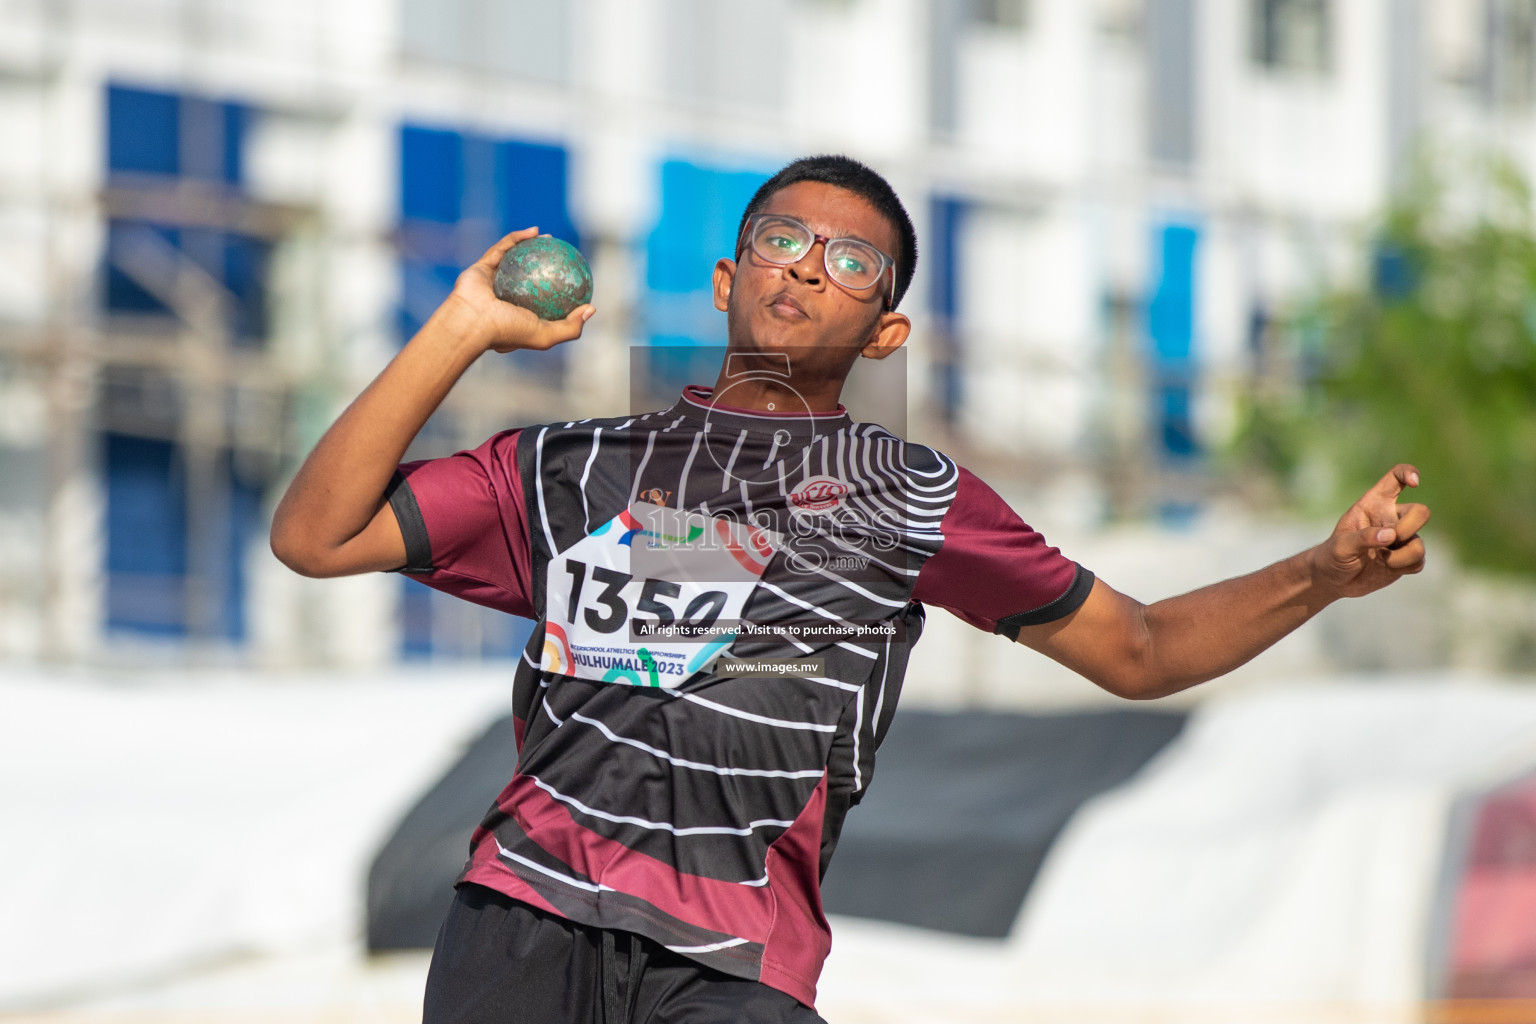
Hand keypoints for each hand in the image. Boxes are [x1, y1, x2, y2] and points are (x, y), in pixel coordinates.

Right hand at [440, 228, 593, 353]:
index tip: (577, 278)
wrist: (471, 322)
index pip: (542, 302)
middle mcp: (505, 299)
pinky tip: (534, 231)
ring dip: (531, 247)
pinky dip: (517, 238)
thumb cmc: (508, 330)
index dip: (560, 289)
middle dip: (545, 264)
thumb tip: (592, 309)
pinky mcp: (481, 268)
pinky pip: (502, 249)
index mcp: (518, 316)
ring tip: (550, 238)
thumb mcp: (547, 335)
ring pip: (514, 260)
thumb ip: (571, 326)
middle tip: (563, 255)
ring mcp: (492, 283)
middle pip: (528, 277)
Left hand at [1311, 464, 1429, 598]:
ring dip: (1401, 556)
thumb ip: (1363, 538)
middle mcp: (1392, 518)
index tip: (1414, 483)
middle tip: (1388, 540)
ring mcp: (1402, 539)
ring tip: (1381, 560)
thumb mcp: (1341, 546)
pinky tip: (1387, 567)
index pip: (1395, 478)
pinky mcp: (1407, 558)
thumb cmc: (1333, 555)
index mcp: (1373, 504)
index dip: (1407, 473)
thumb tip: (1391, 535)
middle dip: (1407, 528)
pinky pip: (1419, 561)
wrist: (1334, 580)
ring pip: (1419, 543)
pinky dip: (1404, 567)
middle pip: (1421, 512)